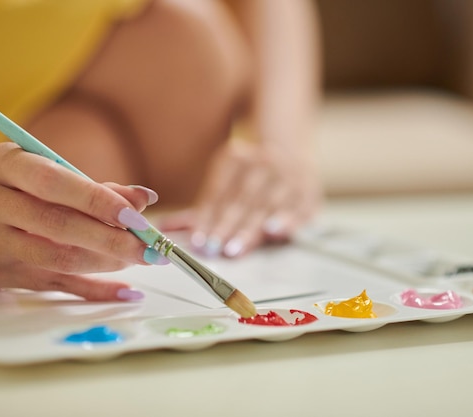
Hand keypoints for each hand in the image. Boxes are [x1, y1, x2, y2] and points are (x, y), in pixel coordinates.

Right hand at [0, 142, 164, 300]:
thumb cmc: (20, 191)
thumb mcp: (50, 174)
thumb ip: (98, 187)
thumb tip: (144, 199)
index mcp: (3, 164)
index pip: (52, 182)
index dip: (96, 200)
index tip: (135, 215)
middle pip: (57, 225)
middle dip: (111, 238)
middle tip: (149, 247)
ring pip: (58, 259)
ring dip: (106, 262)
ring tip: (137, 259)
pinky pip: (55, 286)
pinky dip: (95, 289)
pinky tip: (125, 290)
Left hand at [158, 139, 321, 256]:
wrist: (291, 151)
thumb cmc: (249, 176)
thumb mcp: (223, 182)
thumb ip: (200, 209)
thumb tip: (164, 228)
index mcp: (235, 157)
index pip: (218, 192)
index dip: (207, 217)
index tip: (198, 240)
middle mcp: (262, 163)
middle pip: (240, 201)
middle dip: (225, 227)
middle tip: (213, 249)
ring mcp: (287, 175)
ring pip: (265, 206)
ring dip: (249, 229)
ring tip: (234, 248)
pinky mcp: (308, 190)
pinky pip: (297, 206)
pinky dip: (286, 219)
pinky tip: (275, 232)